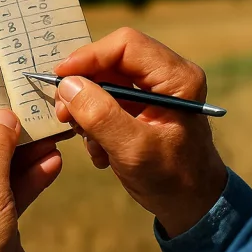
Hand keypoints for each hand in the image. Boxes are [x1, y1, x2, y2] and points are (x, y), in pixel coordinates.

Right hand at [53, 27, 227, 237]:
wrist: (191, 205)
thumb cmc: (172, 178)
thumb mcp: (133, 149)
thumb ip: (101, 115)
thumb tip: (68, 85)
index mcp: (177, 78)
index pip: (126, 45)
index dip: (89, 56)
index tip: (60, 78)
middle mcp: (167, 76)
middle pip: (112, 60)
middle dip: (84, 87)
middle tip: (64, 114)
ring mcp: (154, 91)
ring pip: (105, 80)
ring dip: (88, 110)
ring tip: (90, 142)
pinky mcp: (141, 106)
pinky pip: (107, 100)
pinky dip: (95, 123)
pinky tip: (101, 151)